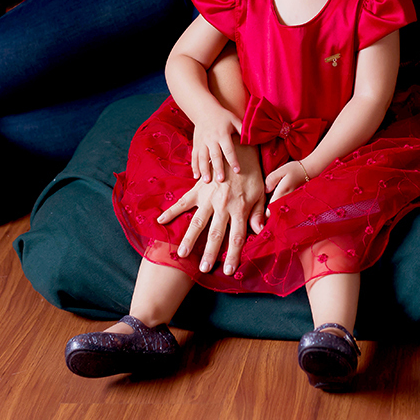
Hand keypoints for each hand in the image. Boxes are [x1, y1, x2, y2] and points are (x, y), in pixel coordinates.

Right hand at [157, 142, 263, 275]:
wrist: (238, 148)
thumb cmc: (252, 172)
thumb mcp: (260, 192)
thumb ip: (257, 213)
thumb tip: (260, 232)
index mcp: (239, 209)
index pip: (236, 237)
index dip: (232, 255)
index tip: (227, 271)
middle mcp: (222, 206)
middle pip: (215, 234)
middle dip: (209, 253)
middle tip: (202, 269)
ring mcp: (208, 198)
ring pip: (197, 222)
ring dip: (189, 239)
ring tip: (180, 254)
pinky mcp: (198, 189)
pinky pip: (182, 202)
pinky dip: (170, 211)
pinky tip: (159, 221)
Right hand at [189, 107, 241, 182]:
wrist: (204, 110)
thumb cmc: (223, 116)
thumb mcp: (234, 120)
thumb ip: (243, 130)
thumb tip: (253, 139)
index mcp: (222, 134)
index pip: (229, 149)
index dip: (233, 160)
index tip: (237, 171)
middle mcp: (211, 139)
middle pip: (215, 155)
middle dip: (218, 168)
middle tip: (221, 180)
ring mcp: (202, 142)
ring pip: (202, 158)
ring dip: (204, 170)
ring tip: (207, 181)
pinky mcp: (196, 144)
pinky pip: (194, 156)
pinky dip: (194, 167)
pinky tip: (196, 176)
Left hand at [264, 161, 308, 214]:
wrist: (310, 171)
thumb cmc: (295, 169)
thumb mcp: (281, 170)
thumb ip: (271, 180)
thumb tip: (266, 190)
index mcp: (282, 193)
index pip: (270, 210)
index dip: (264, 215)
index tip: (259, 216)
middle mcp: (287, 200)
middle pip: (276, 214)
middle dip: (269, 217)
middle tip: (263, 218)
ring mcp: (292, 202)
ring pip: (281, 213)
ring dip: (275, 214)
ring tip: (270, 215)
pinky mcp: (294, 202)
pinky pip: (286, 210)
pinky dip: (281, 211)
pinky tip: (279, 210)